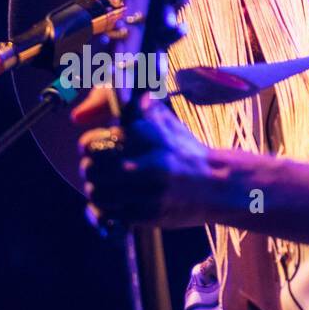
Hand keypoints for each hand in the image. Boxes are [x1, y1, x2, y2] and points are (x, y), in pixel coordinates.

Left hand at [74, 86, 215, 228]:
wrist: (219, 186)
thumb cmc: (188, 152)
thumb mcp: (167, 123)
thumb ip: (140, 108)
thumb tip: (116, 95)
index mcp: (148, 136)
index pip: (95, 142)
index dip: (89, 146)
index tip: (93, 149)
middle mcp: (148, 162)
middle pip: (91, 169)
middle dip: (90, 170)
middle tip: (97, 171)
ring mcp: (149, 191)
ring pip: (97, 193)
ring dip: (97, 192)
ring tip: (107, 189)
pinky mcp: (150, 214)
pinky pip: (111, 215)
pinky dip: (108, 211)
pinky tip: (118, 204)